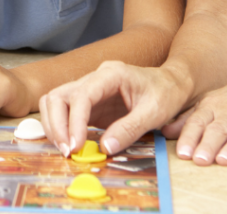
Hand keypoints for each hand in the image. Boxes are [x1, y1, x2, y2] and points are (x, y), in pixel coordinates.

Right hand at [38, 61, 186, 157]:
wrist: (172, 84)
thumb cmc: (166, 93)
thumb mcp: (154, 112)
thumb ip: (130, 129)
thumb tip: (105, 148)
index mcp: (110, 74)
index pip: (81, 95)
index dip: (74, 121)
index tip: (76, 146)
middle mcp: (93, 79)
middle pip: (58, 96)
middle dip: (57, 125)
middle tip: (67, 152)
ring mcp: (89, 90)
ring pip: (55, 102)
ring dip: (54, 126)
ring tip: (66, 151)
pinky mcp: (89, 104)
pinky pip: (65, 112)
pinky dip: (61, 128)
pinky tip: (69, 145)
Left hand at [166, 63, 226, 165]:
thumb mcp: (210, 103)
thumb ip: (188, 119)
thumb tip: (164, 132)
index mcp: (213, 107)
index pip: (198, 122)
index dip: (189, 137)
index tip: (182, 153)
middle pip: (218, 129)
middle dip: (208, 144)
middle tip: (199, 160)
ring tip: (224, 160)